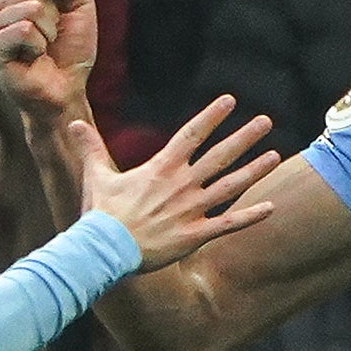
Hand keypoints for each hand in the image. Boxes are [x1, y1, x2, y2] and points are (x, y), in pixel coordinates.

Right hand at [0, 0, 96, 121]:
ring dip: (47, 33)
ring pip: (30, 9)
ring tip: (41, 49)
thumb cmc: (70, 50)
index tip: (57, 20)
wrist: (67, 90)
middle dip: (53, 17)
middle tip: (49, 39)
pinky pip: (23, 30)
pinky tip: (31, 58)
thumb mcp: (81, 6)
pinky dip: (38, 45)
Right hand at [74, 95, 279, 269]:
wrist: (105, 249)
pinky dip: (250, 216)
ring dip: (254, 170)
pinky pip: (228, 224)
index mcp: (161, 168)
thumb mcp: (97, 176)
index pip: (192, 134)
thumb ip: (91, 148)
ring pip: (230, 186)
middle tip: (266, 121)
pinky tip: (271, 208)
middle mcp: (182, 185)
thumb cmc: (101, 214)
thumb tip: (74, 125)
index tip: (230, 101)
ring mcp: (192, 210)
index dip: (212, 116)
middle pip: (220, 155)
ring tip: (276, 156)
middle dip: (244, 137)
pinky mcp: (196, 235)